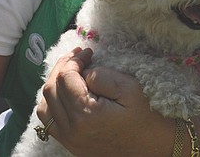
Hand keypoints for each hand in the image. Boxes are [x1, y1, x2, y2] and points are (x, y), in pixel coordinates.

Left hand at [36, 48, 172, 155]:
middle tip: (77, 56)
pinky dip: (53, 104)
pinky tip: (67, 94)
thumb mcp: (129, 87)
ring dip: (54, 86)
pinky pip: (50, 123)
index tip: (88, 52)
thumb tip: (83, 73)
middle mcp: (72, 130)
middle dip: (61, 68)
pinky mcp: (72, 146)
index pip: (65, 78)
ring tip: (70, 73)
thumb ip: (101, 76)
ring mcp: (70, 141)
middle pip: (51, 90)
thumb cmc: (146, 115)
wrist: (154, 147)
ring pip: (45, 107)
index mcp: (86, 114)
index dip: (74, 60)